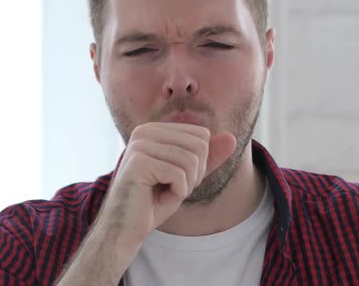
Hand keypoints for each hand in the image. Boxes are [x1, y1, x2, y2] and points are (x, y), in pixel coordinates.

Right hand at [97, 122, 235, 250]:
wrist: (127, 229)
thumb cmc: (154, 202)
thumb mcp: (188, 177)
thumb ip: (209, 157)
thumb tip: (232, 137)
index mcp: (155, 129)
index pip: (201, 136)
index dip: (199, 163)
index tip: (177, 178)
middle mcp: (144, 131)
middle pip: (199, 146)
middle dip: (194, 174)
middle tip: (172, 188)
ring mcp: (139, 145)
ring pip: (190, 160)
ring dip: (185, 185)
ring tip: (164, 193)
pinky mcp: (137, 162)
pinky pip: (179, 174)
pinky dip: (176, 192)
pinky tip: (157, 197)